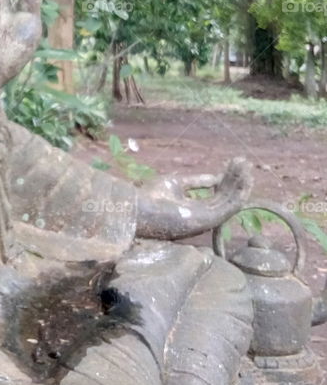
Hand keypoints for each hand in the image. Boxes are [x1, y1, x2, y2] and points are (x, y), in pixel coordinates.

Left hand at [136, 157, 252, 239]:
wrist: (137, 208)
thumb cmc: (151, 197)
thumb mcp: (177, 183)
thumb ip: (197, 181)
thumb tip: (216, 177)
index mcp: (196, 212)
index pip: (218, 197)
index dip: (228, 181)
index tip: (234, 164)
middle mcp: (204, 218)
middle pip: (226, 199)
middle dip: (236, 180)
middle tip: (244, 162)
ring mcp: (206, 221)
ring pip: (230, 203)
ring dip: (240, 184)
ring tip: (246, 166)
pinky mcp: (206, 222)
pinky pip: (228, 208)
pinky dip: (237, 193)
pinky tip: (243, 179)